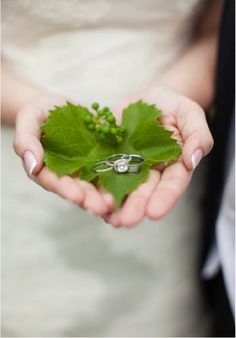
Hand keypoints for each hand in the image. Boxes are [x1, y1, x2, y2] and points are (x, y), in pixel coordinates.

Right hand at [13, 95, 113, 215]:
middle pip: (78, 190)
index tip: (77, 196)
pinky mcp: (102, 161)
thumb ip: (26, 140)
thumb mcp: (29, 119)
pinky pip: (112, 171)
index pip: (54, 183)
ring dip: (106, 197)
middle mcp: (68, 175)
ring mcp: (87, 170)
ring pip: (96, 186)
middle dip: (90, 200)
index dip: (65, 190)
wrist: (60, 106)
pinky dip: (120, 181)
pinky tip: (130, 189)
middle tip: (102, 207)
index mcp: (46, 170)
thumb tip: (32, 164)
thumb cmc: (40, 112)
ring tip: (116, 204)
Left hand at [103, 86, 213, 226]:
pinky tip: (91, 198)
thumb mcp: (191, 115)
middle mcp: (150, 170)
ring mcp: (128, 164)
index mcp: (173, 165)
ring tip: (106, 216)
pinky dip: (97, 184)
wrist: (150, 98)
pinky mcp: (110, 156)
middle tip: (126, 221)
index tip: (155, 212)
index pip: (171, 184)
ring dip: (114, 202)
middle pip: (144, 190)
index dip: (164, 198)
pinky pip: (102, 170)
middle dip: (135, 206)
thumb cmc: (175, 107)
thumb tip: (193, 159)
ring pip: (122, 186)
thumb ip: (197, 136)